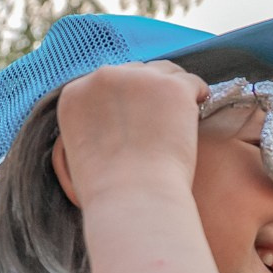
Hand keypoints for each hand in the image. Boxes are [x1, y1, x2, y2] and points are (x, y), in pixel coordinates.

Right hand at [52, 60, 207, 201]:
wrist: (133, 199)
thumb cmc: (109, 192)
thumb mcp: (80, 153)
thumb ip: (91, 126)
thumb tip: (111, 121)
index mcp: (74, 93)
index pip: (107, 81)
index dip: (126, 98)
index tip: (138, 115)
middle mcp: (102, 77)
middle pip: (136, 72)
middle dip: (150, 93)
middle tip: (164, 119)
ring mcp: (139, 78)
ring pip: (165, 73)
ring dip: (174, 92)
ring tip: (181, 118)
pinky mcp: (172, 86)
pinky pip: (193, 82)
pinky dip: (198, 96)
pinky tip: (198, 114)